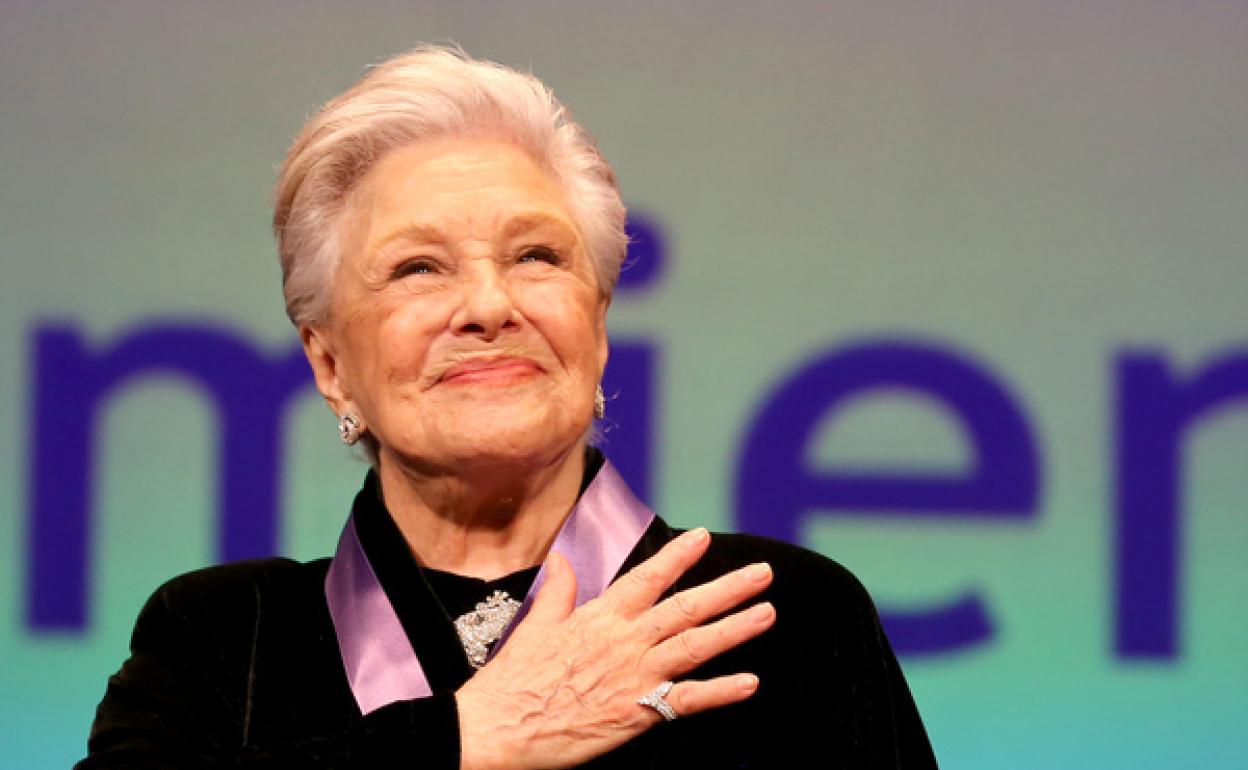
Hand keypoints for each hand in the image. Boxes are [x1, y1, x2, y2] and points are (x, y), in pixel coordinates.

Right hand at [455, 528, 774, 769]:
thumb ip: (557, 591)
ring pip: (695, 646)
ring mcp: (635, 676)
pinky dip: (720, 692)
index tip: (703, 537)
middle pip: (685, 608)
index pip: (647, 578)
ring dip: (735, 629)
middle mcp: (625, 641)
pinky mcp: (638, 713)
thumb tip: (562, 559)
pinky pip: (687, 701)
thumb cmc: (514, 680)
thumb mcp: (535, 625)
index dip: (677, 557)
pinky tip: (750, 683)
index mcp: (600, 618)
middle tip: (762, 572)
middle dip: (727, 588)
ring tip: (767, 612)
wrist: (501, 728)